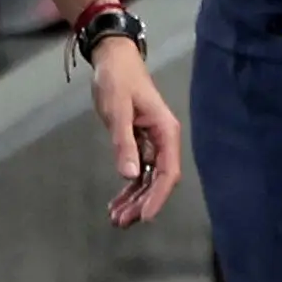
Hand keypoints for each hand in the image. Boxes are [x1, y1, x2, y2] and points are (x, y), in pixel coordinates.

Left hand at [88, 33, 180, 227]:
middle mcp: (163, 141)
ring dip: (133, 200)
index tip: (144, 217)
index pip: (168, 172)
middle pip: (158, 181)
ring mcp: (152, 144)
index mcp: (166, 132)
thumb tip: (130, 175)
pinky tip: (116, 203)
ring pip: (147, 180)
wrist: (113, 59)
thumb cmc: (118, 79)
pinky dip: (128, 188)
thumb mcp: (118, 108)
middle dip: (142, 203)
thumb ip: (124, 141)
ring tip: (116, 219)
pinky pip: (137, 172)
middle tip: (121, 222)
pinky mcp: (139, 143)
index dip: (158, 197)